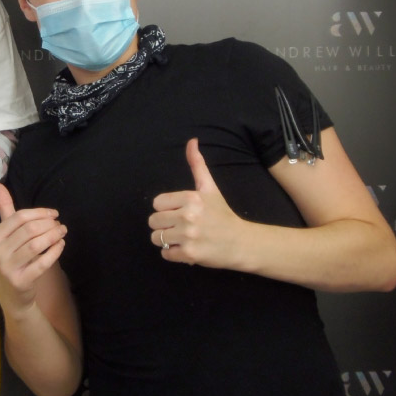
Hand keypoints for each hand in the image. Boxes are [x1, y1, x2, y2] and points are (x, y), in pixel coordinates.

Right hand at [0, 184, 65, 314]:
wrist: (12, 294)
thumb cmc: (12, 257)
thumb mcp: (6, 234)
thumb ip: (4, 209)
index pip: (19, 217)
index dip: (40, 213)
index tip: (54, 214)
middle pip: (29, 230)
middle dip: (49, 224)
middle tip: (60, 225)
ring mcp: (8, 267)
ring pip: (36, 245)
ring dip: (54, 236)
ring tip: (62, 232)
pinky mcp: (21, 280)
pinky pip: (42, 262)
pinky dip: (55, 251)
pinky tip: (61, 245)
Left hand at [149, 138, 245, 267]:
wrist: (242, 243)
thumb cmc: (222, 215)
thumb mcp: (210, 188)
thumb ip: (197, 165)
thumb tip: (191, 141)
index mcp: (191, 198)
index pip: (157, 203)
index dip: (166, 209)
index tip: (179, 212)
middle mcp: (188, 216)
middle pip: (153, 221)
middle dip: (165, 225)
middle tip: (181, 226)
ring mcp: (188, 236)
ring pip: (156, 238)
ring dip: (167, 240)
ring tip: (183, 238)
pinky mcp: (189, 254)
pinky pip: (165, 253)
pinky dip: (173, 253)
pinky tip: (187, 248)